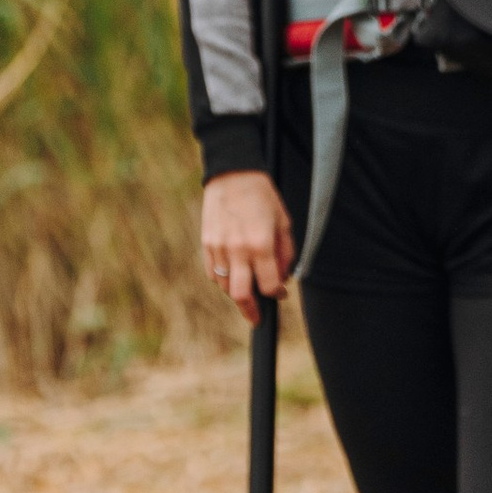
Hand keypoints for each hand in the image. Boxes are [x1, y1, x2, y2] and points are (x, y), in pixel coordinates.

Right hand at [202, 171, 295, 320]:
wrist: (233, 174)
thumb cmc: (263, 197)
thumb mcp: (284, 222)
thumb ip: (285, 253)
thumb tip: (282, 277)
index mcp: (260, 244)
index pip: (269, 285)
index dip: (278, 294)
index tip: (281, 294)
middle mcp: (237, 250)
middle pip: (242, 296)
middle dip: (251, 312)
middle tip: (257, 319)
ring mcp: (218, 248)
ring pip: (225, 286)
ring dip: (237, 293)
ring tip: (247, 290)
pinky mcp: (206, 243)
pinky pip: (212, 273)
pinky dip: (223, 280)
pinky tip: (233, 275)